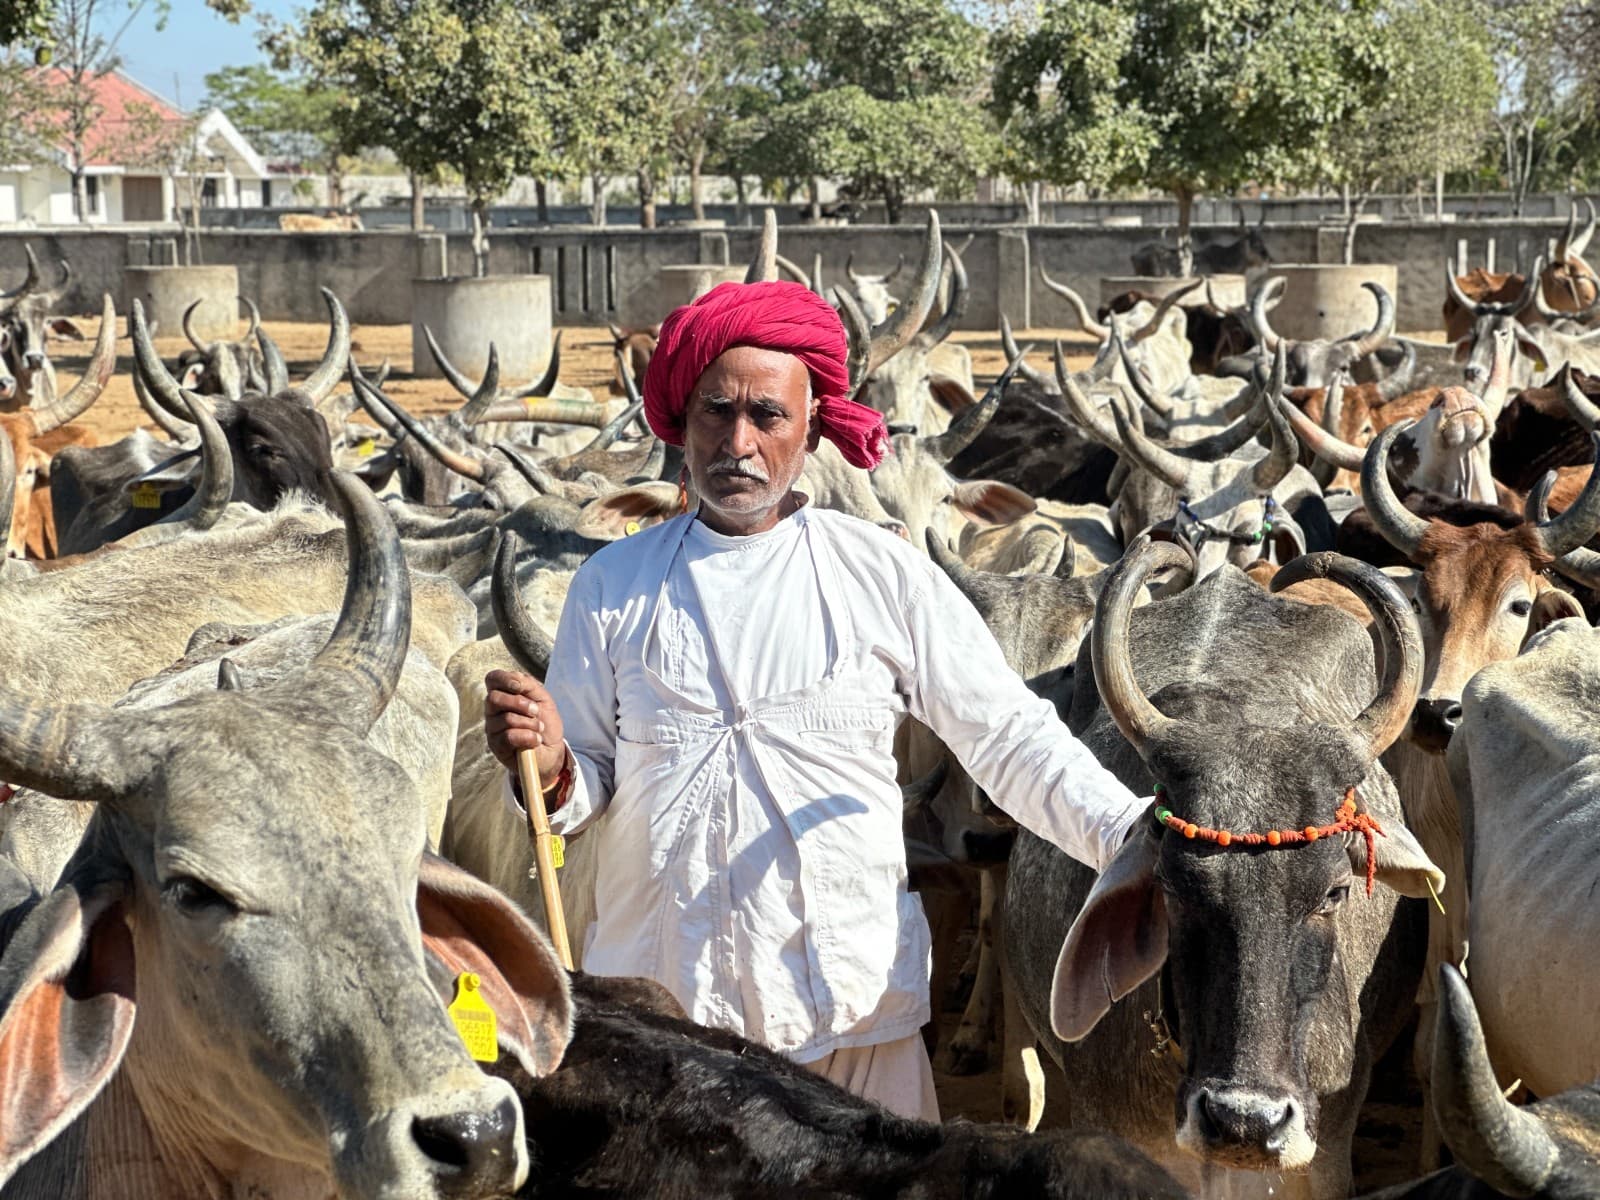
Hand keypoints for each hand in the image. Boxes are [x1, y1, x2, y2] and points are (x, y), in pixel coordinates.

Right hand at [484, 670, 565, 784]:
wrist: (552, 750)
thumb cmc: (545, 722)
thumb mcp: (543, 699)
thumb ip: (530, 685)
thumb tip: (516, 682)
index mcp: (504, 694)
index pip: (492, 679)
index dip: (503, 679)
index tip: (519, 687)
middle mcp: (493, 710)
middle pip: (494, 698)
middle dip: (519, 703)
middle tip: (536, 711)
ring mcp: (492, 728)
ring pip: (506, 719)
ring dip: (530, 723)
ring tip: (539, 729)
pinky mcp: (497, 746)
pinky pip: (509, 736)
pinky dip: (528, 737)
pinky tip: (535, 740)